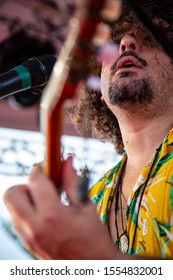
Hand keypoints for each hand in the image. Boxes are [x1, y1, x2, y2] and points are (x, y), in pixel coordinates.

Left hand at [3, 157, 117, 259]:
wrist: (92, 268)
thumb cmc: (93, 237)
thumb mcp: (85, 206)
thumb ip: (72, 181)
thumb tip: (67, 160)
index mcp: (52, 216)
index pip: (35, 181)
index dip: (40, 168)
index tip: (47, 166)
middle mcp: (34, 228)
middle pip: (11, 194)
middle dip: (25, 185)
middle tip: (42, 187)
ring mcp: (27, 238)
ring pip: (12, 207)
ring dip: (25, 198)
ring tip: (45, 202)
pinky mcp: (26, 244)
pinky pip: (17, 220)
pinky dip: (26, 211)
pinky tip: (44, 214)